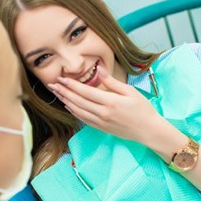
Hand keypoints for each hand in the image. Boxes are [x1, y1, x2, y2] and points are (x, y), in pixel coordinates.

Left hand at [47, 69, 163, 143]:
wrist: (148, 130)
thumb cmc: (142, 109)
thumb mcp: (129, 91)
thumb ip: (112, 82)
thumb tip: (99, 70)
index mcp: (110, 102)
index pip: (85, 91)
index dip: (71, 84)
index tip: (61, 78)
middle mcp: (102, 113)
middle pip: (78, 101)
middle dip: (63, 92)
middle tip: (52, 85)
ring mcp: (101, 122)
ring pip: (78, 111)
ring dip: (66, 101)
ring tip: (57, 94)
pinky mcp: (101, 128)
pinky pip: (83, 119)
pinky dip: (74, 112)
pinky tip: (69, 106)